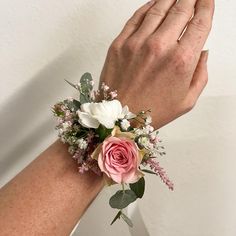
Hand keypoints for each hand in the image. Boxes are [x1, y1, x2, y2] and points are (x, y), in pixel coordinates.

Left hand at [99, 0, 213, 128]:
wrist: (119, 119)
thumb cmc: (152, 112)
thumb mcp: (187, 100)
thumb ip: (200, 74)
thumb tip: (202, 52)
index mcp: (181, 61)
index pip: (200, 22)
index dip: (206, 6)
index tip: (207, 0)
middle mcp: (160, 47)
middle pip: (181, 9)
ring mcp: (137, 43)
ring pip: (159, 8)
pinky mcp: (119, 44)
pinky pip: (136, 17)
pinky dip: (148, 7)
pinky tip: (155, 4)